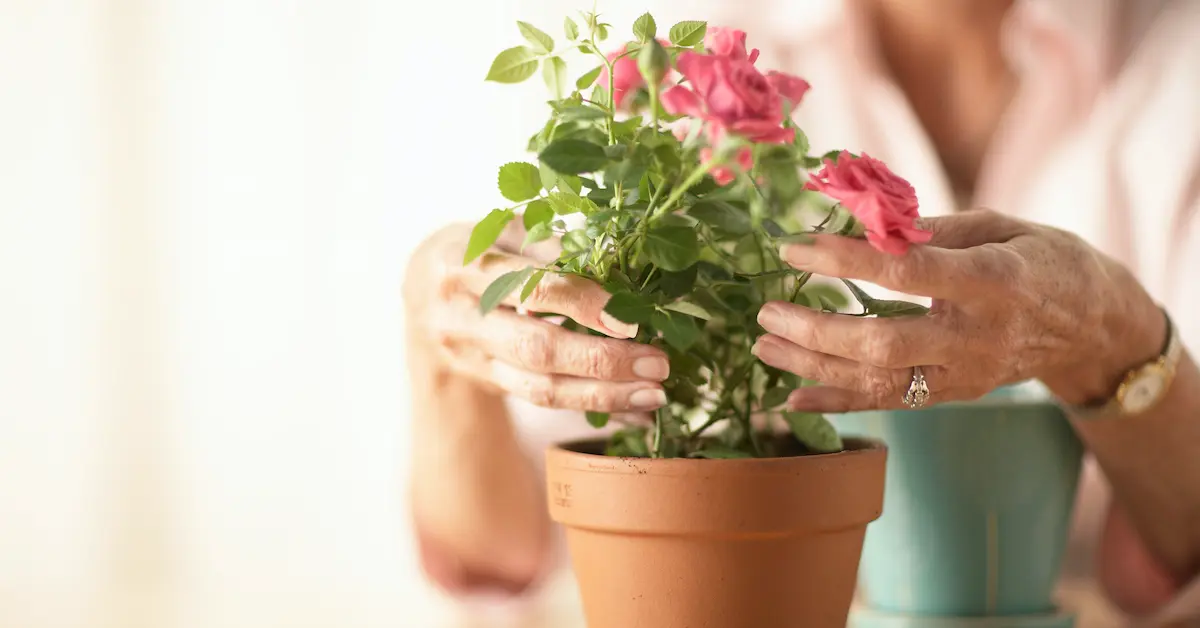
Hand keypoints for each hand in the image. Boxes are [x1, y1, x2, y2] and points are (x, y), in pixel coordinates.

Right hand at [403, 222, 669, 411]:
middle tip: (657, 364)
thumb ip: (551, 246)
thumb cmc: (479, 247)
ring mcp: (473, 358)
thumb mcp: (506, 230)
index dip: (582, 304)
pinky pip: (544, 401)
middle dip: (601, 361)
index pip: (529, 289)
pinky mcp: (489, 383)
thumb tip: (620, 264)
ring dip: (602, 396)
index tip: (630, 319)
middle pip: (536, 349)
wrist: (423, 291)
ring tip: (653, 395)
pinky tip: (634, 410)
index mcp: (464, 266)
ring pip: (539, 389)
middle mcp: (462, 317)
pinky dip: (594, 406)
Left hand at [751, 209, 1165, 411]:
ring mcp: (965, 374)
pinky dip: (837, 403)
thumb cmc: (1040, 259)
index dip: (844, 260)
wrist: (1092, 326)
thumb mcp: (999, 225)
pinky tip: (792, 397)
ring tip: (764, 345)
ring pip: (880, 381)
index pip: (905, 272)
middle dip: (817, 329)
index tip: (794, 247)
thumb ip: (929, 228)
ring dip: (814, 365)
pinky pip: (889, 404)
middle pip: (884, 342)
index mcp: (993, 280)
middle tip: (767, 311)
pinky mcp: (954, 395)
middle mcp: (977, 335)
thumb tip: (858, 220)